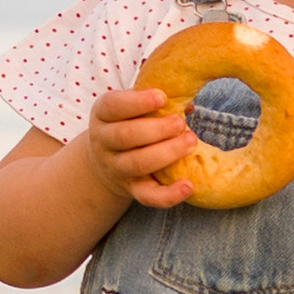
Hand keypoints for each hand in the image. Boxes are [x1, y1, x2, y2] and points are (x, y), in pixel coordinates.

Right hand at [82, 85, 195, 210]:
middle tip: (181, 123)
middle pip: (125, 136)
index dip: (137, 102)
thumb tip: (188, 104)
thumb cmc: (128, 123)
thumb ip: (154, 101)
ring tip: (191, 142)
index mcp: (102, 114)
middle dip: (156, 129)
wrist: (106, 160)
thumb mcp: (131, 108)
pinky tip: (188, 186)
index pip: (113, 106)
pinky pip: (147, 196)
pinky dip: (169, 195)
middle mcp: (103, 141)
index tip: (162, 97)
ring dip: (166, 153)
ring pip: (137, 164)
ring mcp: (115, 168)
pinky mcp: (131, 189)